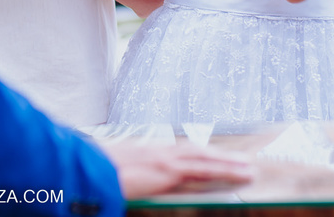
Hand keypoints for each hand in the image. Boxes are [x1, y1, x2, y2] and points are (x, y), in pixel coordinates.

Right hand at [102, 139, 253, 198]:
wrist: (84, 170)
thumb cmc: (92, 173)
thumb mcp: (111, 173)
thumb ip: (127, 175)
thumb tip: (127, 181)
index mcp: (145, 153)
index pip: (179, 152)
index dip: (199, 154)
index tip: (212, 156)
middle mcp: (157, 152)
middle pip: (196, 152)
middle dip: (219, 156)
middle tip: (242, 160)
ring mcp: (163, 159)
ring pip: (205, 160)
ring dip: (229, 163)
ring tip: (249, 168)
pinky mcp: (167, 171)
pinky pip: (202, 171)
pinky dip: (224, 171)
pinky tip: (239, 175)